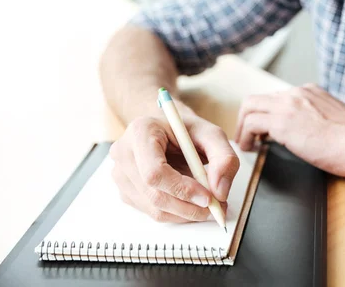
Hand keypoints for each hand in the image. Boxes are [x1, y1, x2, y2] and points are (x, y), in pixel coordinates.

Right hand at [110, 105, 239, 222]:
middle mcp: (124, 153)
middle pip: (154, 195)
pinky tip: (192, 202)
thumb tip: (220, 191)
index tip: (208, 197)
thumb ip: (224, 158)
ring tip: (209, 204)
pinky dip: (178, 213)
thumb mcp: (212, 134)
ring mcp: (121, 175)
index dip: (182, 189)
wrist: (169, 132)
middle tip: (217, 207)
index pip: (154, 172)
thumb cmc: (186, 131)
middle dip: (189, 207)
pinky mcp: (126, 192)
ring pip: (154, 209)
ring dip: (186, 213)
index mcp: (140, 131)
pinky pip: (153, 212)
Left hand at [235, 84, 344, 176]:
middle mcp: (297, 93)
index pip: (277, 98)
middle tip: (246, 136)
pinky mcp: (282, 122)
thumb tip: (307, 134)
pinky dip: (245, 136)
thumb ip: (316, 120)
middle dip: (247, 117)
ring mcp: (288, 105)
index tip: (263, 129)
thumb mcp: (333, 121)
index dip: (266, 114)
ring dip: (243, 127)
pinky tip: (250, 149)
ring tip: (245, 144)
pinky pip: (251, 123)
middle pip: (258, 99)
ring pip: (250, 106)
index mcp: (310, 92)